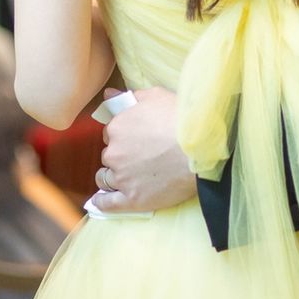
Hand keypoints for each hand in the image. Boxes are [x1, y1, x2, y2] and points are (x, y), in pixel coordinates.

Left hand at [94, 87, 195, 213]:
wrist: (199, 150)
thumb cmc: (179, 119)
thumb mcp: (155, 96)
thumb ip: (128, 96)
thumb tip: (108, 95)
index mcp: (117, 127)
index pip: (111, 132)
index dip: (122, 135)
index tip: (134, 138)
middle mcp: (114, 153)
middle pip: (110, 155)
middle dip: (120, 155)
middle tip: (139, 156)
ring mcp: (122, 178)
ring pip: (106, 178)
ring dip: (112, 176)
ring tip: (124, 177)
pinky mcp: (133, 199)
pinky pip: (109, 203)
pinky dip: (102, 203)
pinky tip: (98, 202)